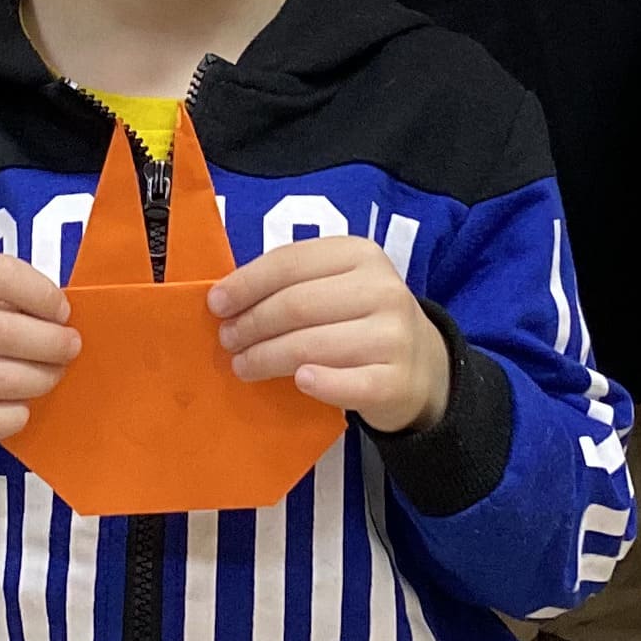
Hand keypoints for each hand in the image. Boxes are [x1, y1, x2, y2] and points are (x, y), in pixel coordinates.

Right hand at [0, 253, 78, 448]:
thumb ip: (2, 291)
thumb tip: (59, 318)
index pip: (1, 275)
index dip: (43, 294)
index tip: (62, 311)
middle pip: (5, 333)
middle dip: (52, 344)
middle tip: (69, 348)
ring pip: (2, 380)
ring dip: (41, 379)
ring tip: (51, 375)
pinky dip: (17, 414)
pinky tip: (21, 405)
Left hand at [210, 235, 449, 434]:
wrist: (424, 367)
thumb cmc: (362, 320)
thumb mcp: (338, 286)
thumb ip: (293, 284)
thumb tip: (226, 299)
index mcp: (361, 255)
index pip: (291, 262)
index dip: (247, 283)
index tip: (216, 304)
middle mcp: (381, 290)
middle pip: (297, 305)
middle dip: (252, 324)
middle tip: (227, 341)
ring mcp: (393, 336)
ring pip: (311, 346)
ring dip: (266, 358)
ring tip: (243, 365)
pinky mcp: (395, 381)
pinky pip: (344, 385)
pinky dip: (315, 383)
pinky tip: (296, 382)